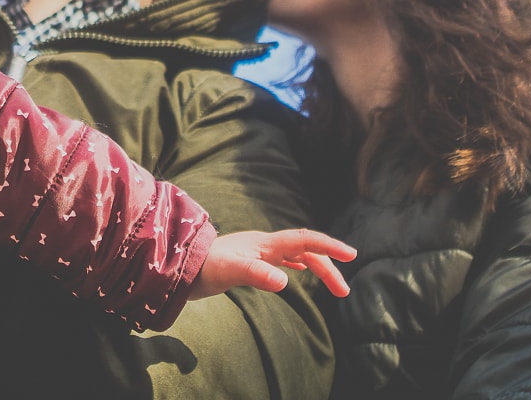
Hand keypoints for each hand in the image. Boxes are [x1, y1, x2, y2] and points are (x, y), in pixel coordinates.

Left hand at [189, 228, 356, 299]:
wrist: (179, 265)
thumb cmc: (203, 267)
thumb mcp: (230, 272)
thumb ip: (256, 274)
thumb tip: (285, 282)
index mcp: (265, 243)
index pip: (304, 240)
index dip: (328, 246)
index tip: (351, 254)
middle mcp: (266, 244)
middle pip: (306, 251)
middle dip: (329, 267)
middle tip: (345, 291)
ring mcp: (260, 251)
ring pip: (298, 256)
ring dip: (319, 268)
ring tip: (335, 288)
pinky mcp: (252, 259)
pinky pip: (285, 259)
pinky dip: (301, 265)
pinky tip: (302, 272)